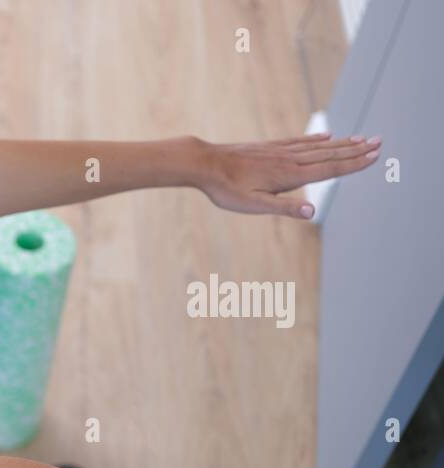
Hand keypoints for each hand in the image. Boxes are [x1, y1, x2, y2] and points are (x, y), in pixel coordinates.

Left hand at [191, 131, 379, 219]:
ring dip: (342, 143)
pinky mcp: (269, 147)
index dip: (353, 163)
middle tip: (381, 142)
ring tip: (362, 138)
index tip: (375, 156)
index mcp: (289, 175)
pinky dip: (317, 139)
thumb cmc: (226, 189)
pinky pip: (300, 142)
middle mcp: (289, 159)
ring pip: (318, 146)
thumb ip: (284, 209)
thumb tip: (312, 214)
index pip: (329, 169)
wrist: (204, 163)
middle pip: (329, 154)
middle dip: (356, 150)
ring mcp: (280, 151)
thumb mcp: (253, 205)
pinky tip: (327, 137)